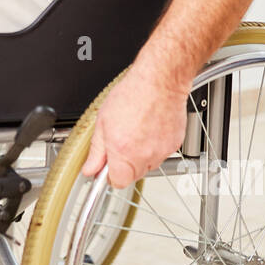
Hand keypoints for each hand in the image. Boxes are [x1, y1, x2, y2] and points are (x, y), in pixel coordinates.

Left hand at [80, 63, 189, 188]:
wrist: (159, 82)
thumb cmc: (132, 95)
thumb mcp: (103, 122)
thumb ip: (96, 150)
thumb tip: (90, 169)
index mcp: (123, 152)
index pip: (117, 182)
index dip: (110, 174)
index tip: (108, 166)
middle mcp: (144, 156)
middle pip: (133, 175)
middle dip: (126, 163)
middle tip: (123, 141)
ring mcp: (161, 152)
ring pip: (148, 164)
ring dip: (141, 155)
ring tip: (137, 131)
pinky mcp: (174, 145)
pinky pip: (161, 153)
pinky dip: (155, 145)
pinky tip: (150, 128)